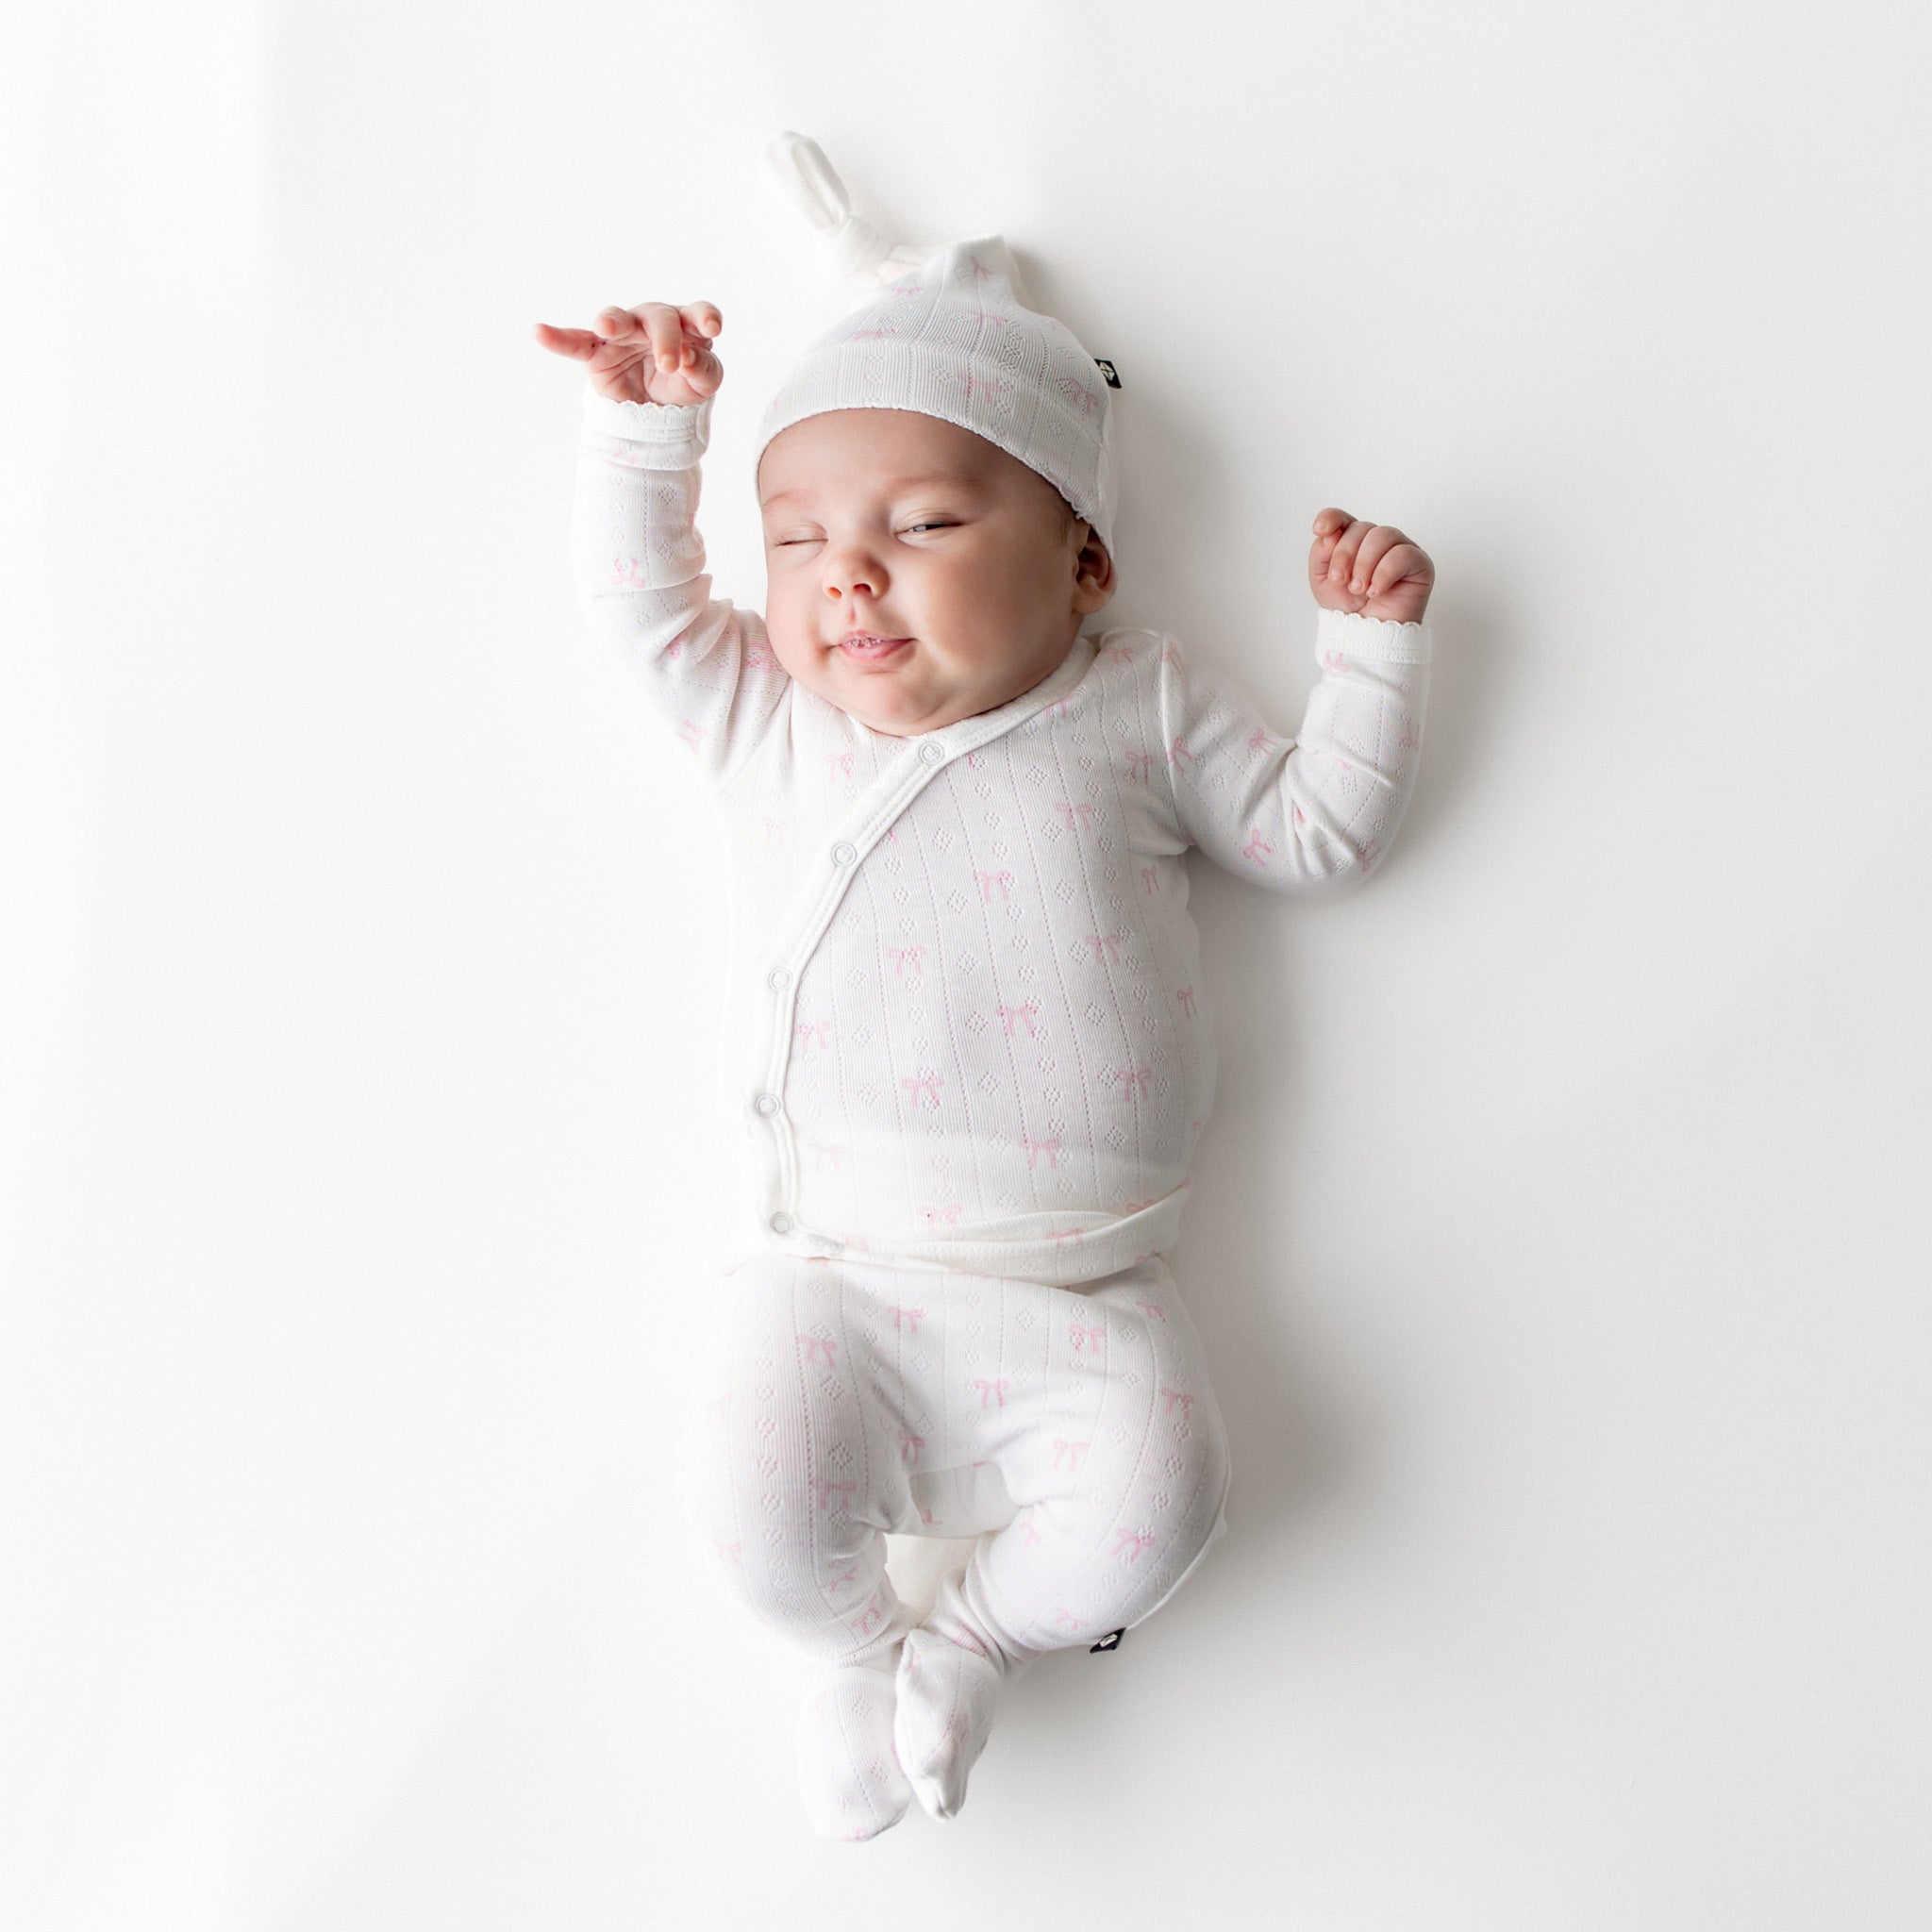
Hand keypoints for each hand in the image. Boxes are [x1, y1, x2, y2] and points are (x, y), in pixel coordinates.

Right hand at [532, 301, 722, 405]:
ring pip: (617, 320)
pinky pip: (576, 343)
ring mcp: (623, 335)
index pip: (697, 314)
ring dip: (612, 320)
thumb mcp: (702, 383)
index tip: (711, 328)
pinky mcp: (597, 353)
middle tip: (670, 364)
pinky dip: (557, 338)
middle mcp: (653, 322)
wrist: (655, 414)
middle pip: (658, 317)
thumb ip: (703, 370)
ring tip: (605, 326)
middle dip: (665, 338)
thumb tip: (690, 358)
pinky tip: (538, 332)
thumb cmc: (683, 386)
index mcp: (686, 326)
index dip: (704, 317)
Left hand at [1309, 509, 1433, 623]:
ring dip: (1365, 564)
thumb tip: (1330, 534)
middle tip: (1340, 580)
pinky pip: (1403, 554)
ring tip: (1359, 589)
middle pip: (1361, 528)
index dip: (1332, 518)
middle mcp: (1377, 541)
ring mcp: (1400, 549)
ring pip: (1383, 535)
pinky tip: (1376, 591)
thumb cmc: (1348, 608)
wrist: (1367, 635)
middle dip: (1345, 554)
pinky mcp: (1419, 563)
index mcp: (1354, 541)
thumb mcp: (1323, 580)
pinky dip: (1384, 573)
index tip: (1321, 530)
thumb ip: (1322, 553)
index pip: (1343, 518)